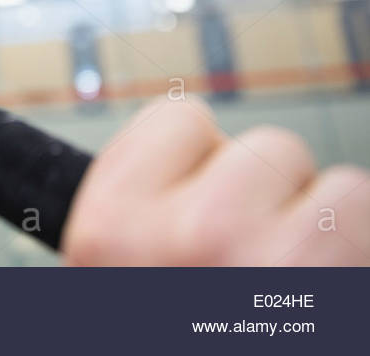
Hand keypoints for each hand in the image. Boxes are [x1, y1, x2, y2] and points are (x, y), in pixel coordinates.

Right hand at [61, 97, 369, 264]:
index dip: (200, 167)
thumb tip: (190, 152)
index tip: (200, 216)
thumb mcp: (110, 273)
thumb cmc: (162, 335)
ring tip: (292, 282)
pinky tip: (324, 286)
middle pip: (257, 146)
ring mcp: (259, 251)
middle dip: (266, 199)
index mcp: (108, 228)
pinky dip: (354, 242)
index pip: (179, 119)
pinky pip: (355, 199)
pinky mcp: (324, 267)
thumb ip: (134, 209)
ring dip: (315, 224)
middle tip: (251, 268)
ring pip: (314, 175)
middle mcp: (181, 233)